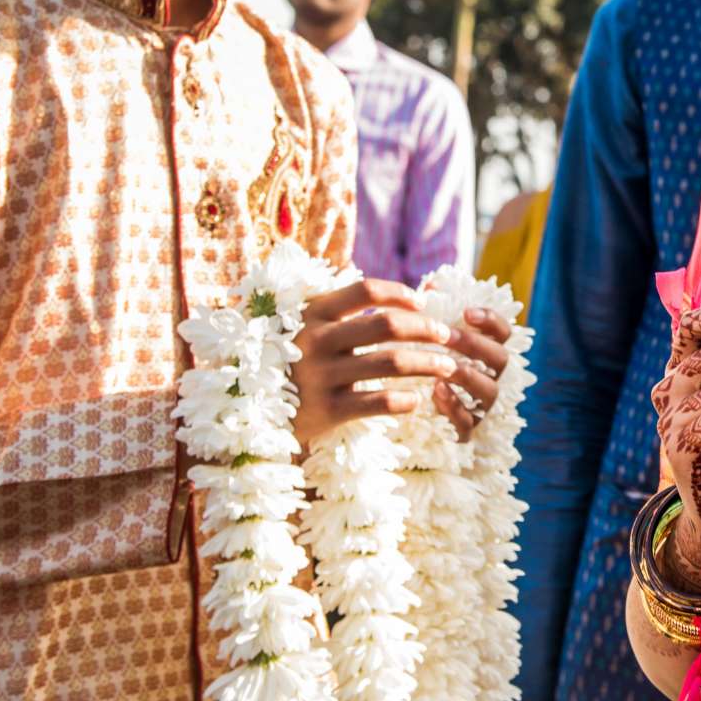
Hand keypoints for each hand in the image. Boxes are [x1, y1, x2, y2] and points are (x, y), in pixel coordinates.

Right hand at [290, 280, 510, 443]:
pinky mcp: (327, 411)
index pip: (366, 290)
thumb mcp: (305, 327)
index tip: (423, 304)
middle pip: (386, 324)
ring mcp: (321, 376)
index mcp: (313, 313)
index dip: (400, 293)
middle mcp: (316, 340)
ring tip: (448, 367)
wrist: (252, 410)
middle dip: (426, 328)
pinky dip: (403, 401)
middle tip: (447, 336)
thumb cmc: (290, 361)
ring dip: (428, 363)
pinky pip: (377, 402)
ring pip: (390, 362)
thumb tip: (405, 299)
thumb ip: (341, 312)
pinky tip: (416, 400)